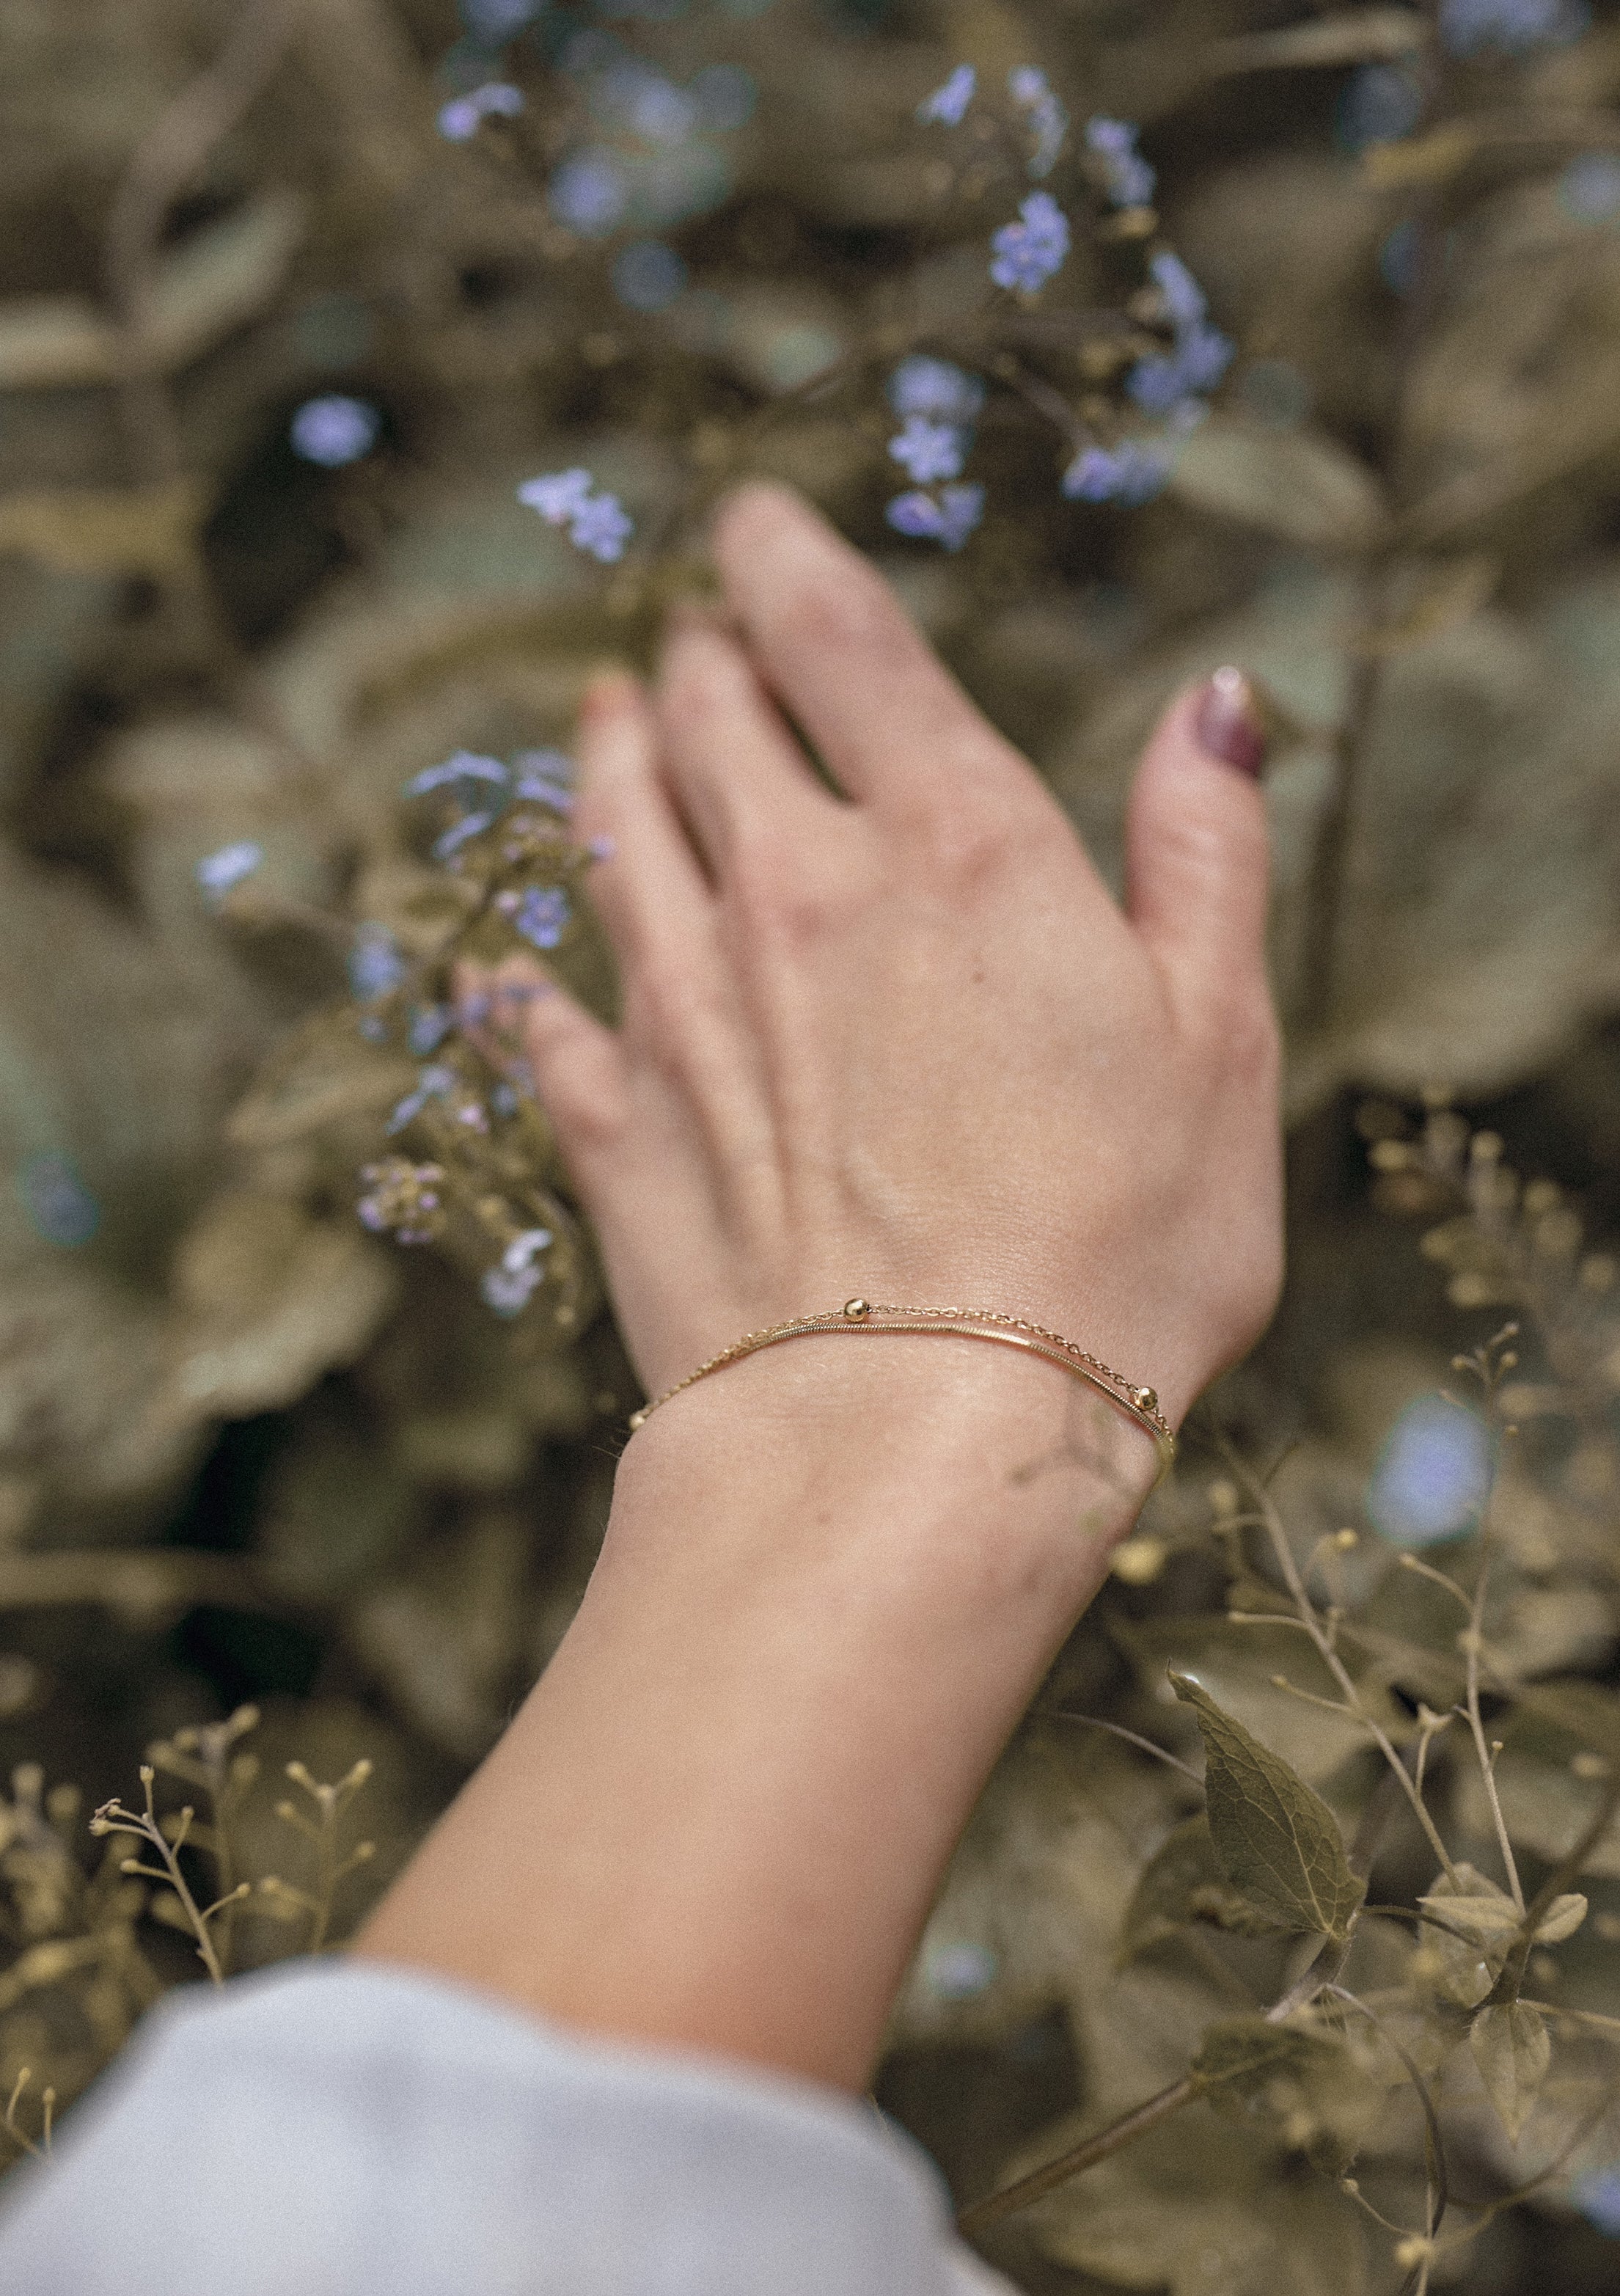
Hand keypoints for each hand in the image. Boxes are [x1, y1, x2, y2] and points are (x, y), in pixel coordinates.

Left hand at [474, 483, 1281, 1428]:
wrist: (920, 1437)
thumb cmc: (1112, 1251)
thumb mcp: (1221, 1042)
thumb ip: (1204, 854)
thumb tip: (1215, 705)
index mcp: (955, 850)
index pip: (838, 640)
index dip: (783, 557)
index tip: (746, 517)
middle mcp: (796, 895)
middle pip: (708, 722)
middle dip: (698, 657)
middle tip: (689, 632)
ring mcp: (685, 1008)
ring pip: (612, 835)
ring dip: (606, 762)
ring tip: (602, 716)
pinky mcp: (613, 1127)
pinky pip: (539, 1021)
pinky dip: (521, 983)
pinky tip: (498, 968)